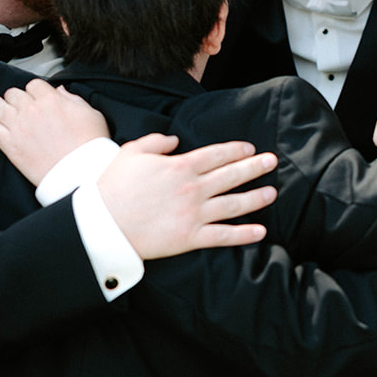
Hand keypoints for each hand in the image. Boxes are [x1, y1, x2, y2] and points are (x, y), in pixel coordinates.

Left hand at [0, 80, 108, 185]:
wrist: (81, 174)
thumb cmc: (90, 146)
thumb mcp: (91, 114)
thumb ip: (73, 99)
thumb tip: (60, 91)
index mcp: (51, 100)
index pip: (34, 85)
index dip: (35, 90)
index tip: (36, 96)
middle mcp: (31, 110)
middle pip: (14, 93)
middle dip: (16, 96)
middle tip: (17, 102)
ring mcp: (18, 128)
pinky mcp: (11, 146)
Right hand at [97, 134, 276, 257]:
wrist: (104, 223)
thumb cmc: (114, 187)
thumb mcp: (131, 152)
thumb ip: (155, 141)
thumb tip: (174, 139)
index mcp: (180, 166)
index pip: (217, 154)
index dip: (236, 150)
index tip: (250, 149)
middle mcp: (193, 188)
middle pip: (232, 175)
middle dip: (255, 167)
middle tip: (273, 162)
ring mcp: (194, 214)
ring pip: (234, 204)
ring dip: (256, 198)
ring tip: (272, 192)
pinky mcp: (190, 237)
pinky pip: (223, 236)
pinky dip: (244, 234)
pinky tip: (260, 231)